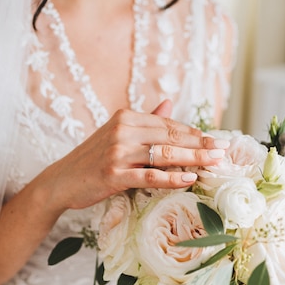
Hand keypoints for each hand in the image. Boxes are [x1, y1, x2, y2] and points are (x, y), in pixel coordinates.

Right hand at [40, 100, 229, 212]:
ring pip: (164, 154)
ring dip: (194, 158)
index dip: (194, 133)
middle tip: (224, 149)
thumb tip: (169, 103)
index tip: (216, 139)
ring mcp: (117, 152)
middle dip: (201, 144)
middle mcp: (122, 130)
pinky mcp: (113, 174)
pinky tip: (190, 178)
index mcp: (126, 117)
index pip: (168, 125)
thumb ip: (145, 120)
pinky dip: (172, 178)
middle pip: (170, 136)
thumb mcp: (118, 134)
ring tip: (215, 162)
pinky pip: (150, 176)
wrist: (61, 180)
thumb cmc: (93, 159)